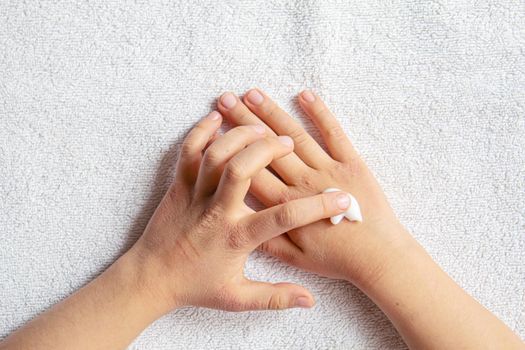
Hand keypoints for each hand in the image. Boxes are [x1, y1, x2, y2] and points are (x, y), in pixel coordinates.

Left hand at [128, 111, 351, 311]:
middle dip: (268, 150)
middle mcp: (216, 211)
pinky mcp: (178, 185)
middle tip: (287, 143)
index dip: (316, 208)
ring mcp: (194, 195)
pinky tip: (216, 118)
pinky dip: (200, 131)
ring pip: (215, 154)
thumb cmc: (194, 286)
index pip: (283, 219)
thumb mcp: (236, 298)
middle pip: (242, 169)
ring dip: (238, 135)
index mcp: (236, 237)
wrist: (151, 278)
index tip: (342, 199)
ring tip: (260, 127)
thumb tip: (309, 300)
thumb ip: (274, 297)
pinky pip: (187, 151)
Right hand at [217, 89, 414, 286]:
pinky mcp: (351, 162)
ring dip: (273, 112)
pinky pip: (333, 132)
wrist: (380, 256)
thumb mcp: (297, 259)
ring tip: (253, 93)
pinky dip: (320, 112)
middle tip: (226, 100)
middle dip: (244, 122)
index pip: (251, 172)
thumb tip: (241, 224)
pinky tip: (304, 95)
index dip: (231, 149)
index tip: (215, 130)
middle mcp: (302, 182)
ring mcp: (327, 169)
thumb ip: (268, 241)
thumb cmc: (338, 260)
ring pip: (294, 135)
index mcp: (285, 205)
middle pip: (266, 148)